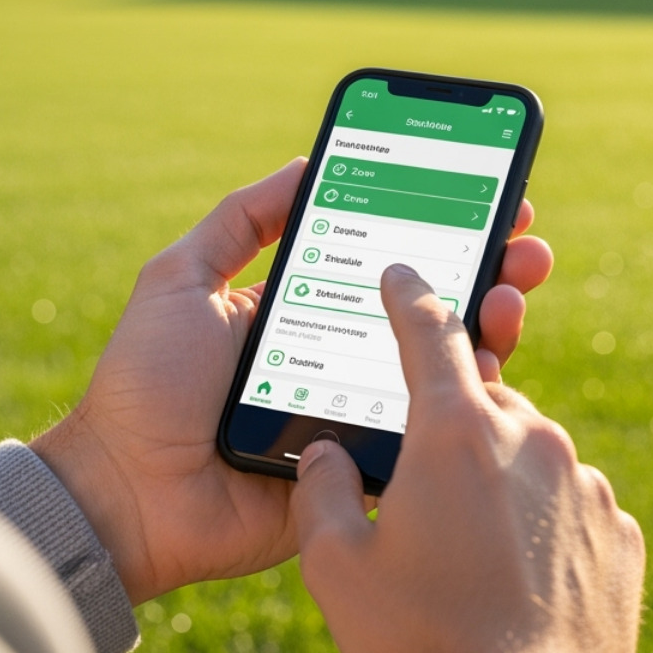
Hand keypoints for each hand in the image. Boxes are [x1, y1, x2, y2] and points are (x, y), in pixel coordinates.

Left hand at [29, 159, 553, 602]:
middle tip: (526, 243)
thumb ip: (242, 220)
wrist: (127, 491)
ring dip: (492, 324)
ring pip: (446, 367)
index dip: (442, 230)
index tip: (490, 196)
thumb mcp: (182, 277)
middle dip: (489, 269)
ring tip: (510, 294)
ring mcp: (361, 415)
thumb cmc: (144, 382)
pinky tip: (489, 361)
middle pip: (434, 309)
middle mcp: (345, 359)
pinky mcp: (367, 470)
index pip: (390, 264)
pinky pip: (428, 434)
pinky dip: (467, 398)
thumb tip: (309, 161)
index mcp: (309, 312)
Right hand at [290, 265, 645, 652]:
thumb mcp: (335, 567)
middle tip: (423, 493)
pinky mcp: (620, 530)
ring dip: (499, 480)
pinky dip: (544, 523)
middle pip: (481, 400)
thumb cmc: (419, 644)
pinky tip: (517, 576)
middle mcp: (529, 437)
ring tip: (469, 555)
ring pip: (530, 453)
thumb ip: (321, 488)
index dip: (409, 293)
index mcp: (453, 430)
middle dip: (450, 428)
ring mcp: (584, 481)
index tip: (402, 273)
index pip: (428, 328)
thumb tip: (328, 452)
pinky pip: (572, 503)